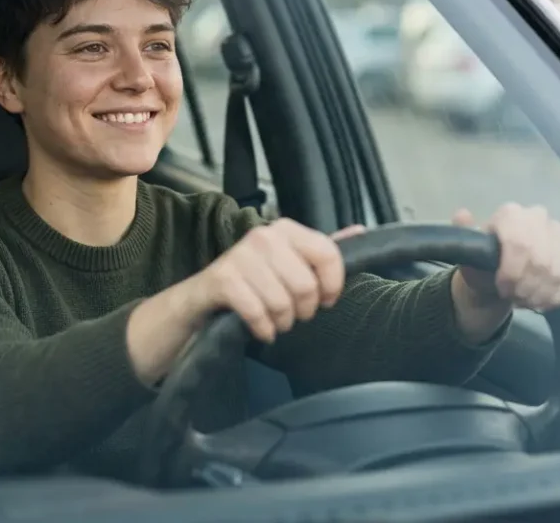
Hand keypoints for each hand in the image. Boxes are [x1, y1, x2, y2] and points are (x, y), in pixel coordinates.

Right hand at [182, 218, 361, 343]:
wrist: (199, 301)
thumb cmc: (252, 283)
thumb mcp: (289, 263)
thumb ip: (322, 251)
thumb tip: (360, 231)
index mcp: (286, 230)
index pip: (328, 254)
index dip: (333, 285)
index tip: (326, 300)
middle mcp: (264, 236)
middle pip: (306, 285)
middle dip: (304, 310)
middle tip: (294, 314)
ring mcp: (240, 256)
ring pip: (282, 302)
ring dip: (282, 322)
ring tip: (276, 321)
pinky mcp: (222, 280)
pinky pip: (258, 312)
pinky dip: (263, 329)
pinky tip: (262, 330)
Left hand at [451, 204, 559, 313]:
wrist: (503, 274)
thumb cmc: (484, 264)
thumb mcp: (468, 254)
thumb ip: (463, 235)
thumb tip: (462, 215)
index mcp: (510, 214)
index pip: (519, 244)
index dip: (513, 274)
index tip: (502, 289)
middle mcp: (537, 216)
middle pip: (541, 261)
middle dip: (527, 288)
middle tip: (515, 299)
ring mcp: (558, 230)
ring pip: (557, 271)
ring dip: (541, 294)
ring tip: (526, 302)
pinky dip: (557, 295)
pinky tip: (543, 303)